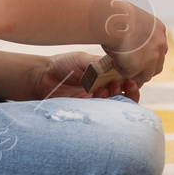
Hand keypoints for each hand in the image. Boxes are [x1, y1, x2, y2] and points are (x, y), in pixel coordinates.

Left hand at [24, 51, 140, 101]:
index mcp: (106, 73)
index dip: (133, 78)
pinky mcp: (88, 112)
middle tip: (128, 85)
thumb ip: (98, 63)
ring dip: (118, 99)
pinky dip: (106, 109)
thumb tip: (116, 63)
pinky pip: (103, 115)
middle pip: (126, 94)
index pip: (127, 77)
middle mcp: (104, 87)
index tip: (131, 76)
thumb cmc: (61, 65)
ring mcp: (97, 101)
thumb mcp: (81, 59)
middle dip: (130, 91)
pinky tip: (99, 97)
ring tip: (109, 90)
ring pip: (116, 106)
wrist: (41, 79)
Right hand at [101, 0, 167, 86]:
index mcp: (159, 30)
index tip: (136, 55)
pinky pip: (130, 74)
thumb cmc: (117, 14)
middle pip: (157, 65)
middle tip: (128, 64)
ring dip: (133, 72)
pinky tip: (113, 59)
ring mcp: (152, 56)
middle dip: (144, 68)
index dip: (147, 55)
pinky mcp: (140, 66)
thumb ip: (138, 30)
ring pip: (146, 75)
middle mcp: (160, 44)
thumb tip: (131, 37)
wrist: (112, 17)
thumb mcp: (135, 18)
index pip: (159, 49)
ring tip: (119, 61)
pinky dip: (121, 70)